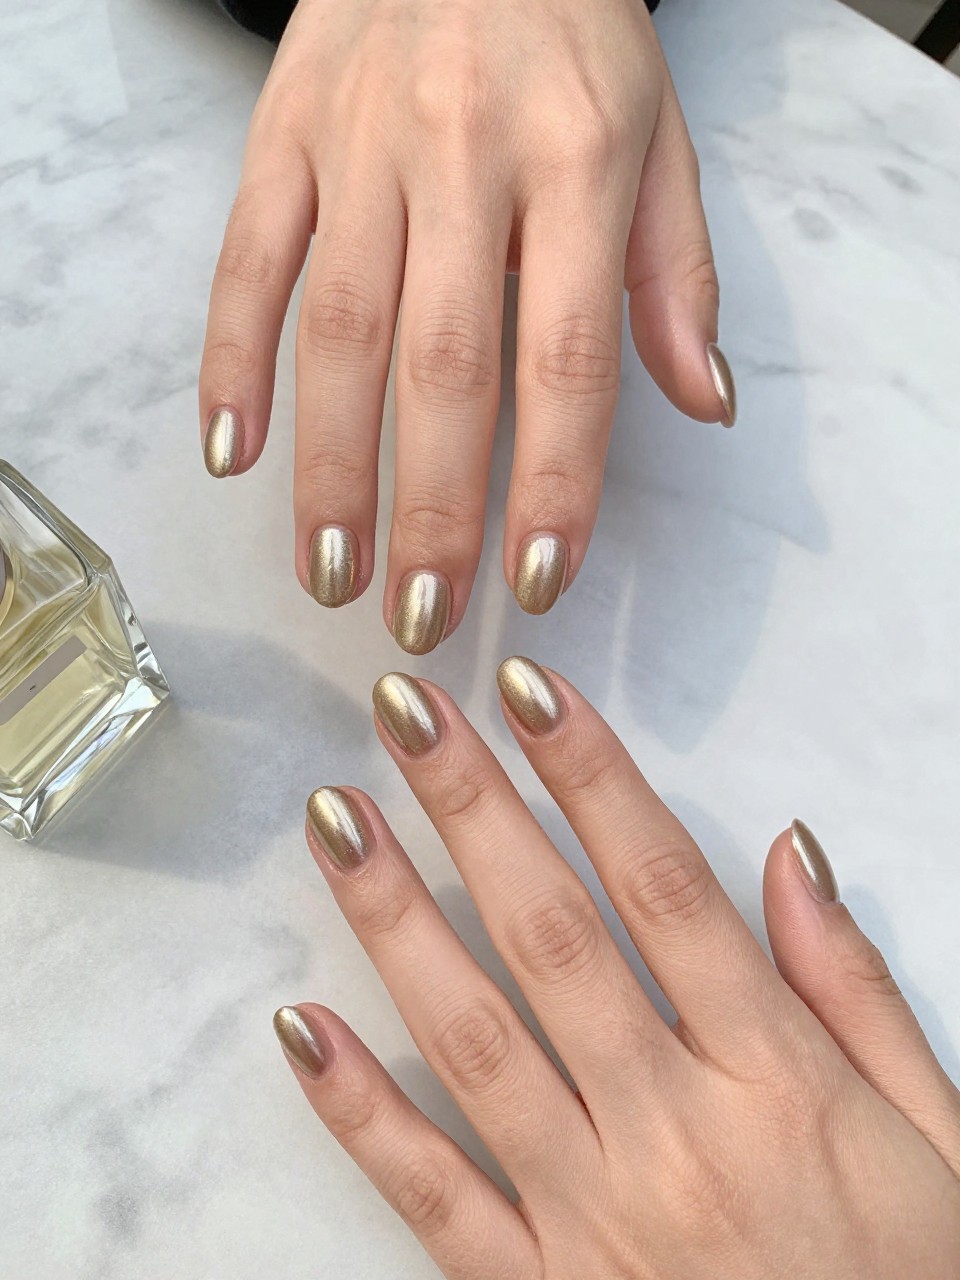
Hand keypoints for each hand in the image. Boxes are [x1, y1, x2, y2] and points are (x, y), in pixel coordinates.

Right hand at [199, 0, 735, 651]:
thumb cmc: (572, 34)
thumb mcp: (658, 136)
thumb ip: (674, 275)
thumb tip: (703, 404)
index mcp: (575, 164)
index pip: (566, 354)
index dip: (553, 479)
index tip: (536, 580)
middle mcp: (463, 157)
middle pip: (441, 364)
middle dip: (430, 506)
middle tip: (419, 615)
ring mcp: (360, 146)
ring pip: (336, 330)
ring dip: (328, 465)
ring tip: (330, 572)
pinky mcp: (284, 136)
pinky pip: (247, 261)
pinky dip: (230, 360)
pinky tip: (231, 454)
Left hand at [274, 658, 959, 1277]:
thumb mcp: (939, 1136)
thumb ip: (859, 992)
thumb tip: (791, 855)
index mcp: (777, 1081)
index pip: (665, 887)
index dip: (592, 776)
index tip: (532, 692)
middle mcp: (674, 1135)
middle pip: (553, 937)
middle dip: (472, 809)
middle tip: (404, 712)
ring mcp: (591, 1220)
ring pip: (476, 1042)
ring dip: (397, 920)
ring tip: (337, 821)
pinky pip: (433, 1195)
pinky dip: (358, 1113)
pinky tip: (300, 1028)